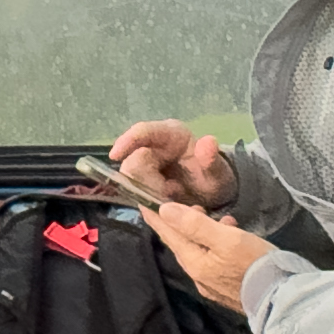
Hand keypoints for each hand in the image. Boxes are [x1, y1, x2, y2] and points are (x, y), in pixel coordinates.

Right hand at [107, 119, 238, 210]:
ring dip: (150, 192)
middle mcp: (154, 145)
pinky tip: (166, 201)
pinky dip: (149, 200)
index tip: (115, 155)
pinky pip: (136, 191)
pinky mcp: (142, 180)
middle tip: (170, 194)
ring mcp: (146, 163)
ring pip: (132, 179)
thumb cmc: (216, 178)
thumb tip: (208, 142)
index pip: (143, 132)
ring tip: (173, 196)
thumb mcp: (219, 173)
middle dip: (147, 182)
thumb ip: (213, 161)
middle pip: (134, 161)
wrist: (214, 196)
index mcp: (172, 135)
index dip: (127, 141)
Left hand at [140, 194, 268, 314]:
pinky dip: (216, 244)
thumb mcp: (226, 238)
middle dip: (181, 223)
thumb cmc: (254, 264)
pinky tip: (231, 235)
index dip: (156, 217)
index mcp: (194, 263)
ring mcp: (212, 284)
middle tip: (190, 205)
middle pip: (182, 244)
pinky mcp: (227, 287)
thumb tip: (164, 210)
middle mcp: (198, 276)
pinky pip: (213, 260)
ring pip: (199, 252)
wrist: (281, 299)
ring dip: (201, 232)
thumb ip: (195, 225)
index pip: (168, 235)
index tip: (143, 202)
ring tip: (214, 217)